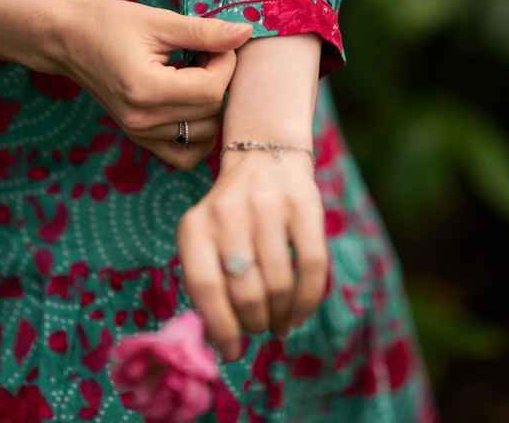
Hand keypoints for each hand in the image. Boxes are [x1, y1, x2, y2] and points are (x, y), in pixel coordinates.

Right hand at [49, 0, 252, 169]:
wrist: (68, 39)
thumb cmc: (109, 22)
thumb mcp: (159, 20)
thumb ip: (205, 32)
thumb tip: (245, 33)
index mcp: (146, 90)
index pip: (212, 90)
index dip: (226, 63)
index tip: (218, 43)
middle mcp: (143, 121)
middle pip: (211, 114)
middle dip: (221, 81)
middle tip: (207, 55)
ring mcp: (140, 134)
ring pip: (205, 136)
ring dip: (212, 106)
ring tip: (196, 76)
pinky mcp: (140, 138)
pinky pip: (185, 153)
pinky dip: (198, 132)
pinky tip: (191, 102)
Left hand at [176, 147, 328, 361]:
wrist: (264, 156)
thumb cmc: (231, 216)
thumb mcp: (206, 237)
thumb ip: (208, 282)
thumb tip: (221, 343)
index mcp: (195, 225)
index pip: (205, 287)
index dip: (221, 328)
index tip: (232, 352)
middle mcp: (229, 212)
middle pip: (246, 291)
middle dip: (254, 323)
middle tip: (259, 328)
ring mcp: (268, 205)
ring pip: (279, 283)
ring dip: (280, 316)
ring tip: (279, 324)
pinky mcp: (304, 204)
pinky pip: (312, 266)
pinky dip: (308, 301)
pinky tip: (299, 314)